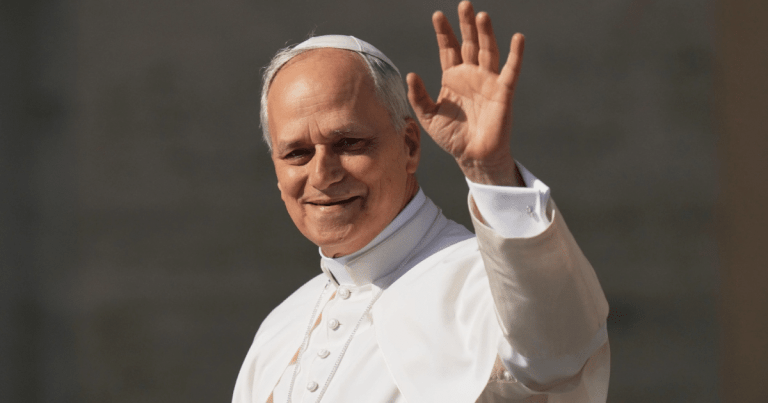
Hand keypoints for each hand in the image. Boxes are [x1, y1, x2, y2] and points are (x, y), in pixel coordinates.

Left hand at [407, 1, 524, 185]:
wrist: (472, 156)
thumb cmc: (451, 137)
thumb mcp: (428, 117)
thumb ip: (418, 96)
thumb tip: (411, 74)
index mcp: (453, 78)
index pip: (448, 49)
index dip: (444, 33)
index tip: (437, 15)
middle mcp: (471, 75)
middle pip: (469, 43)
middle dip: (466, 24)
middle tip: (464, 4)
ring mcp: (488, 81)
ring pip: (488, 51)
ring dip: (486, 34)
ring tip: (481, 15)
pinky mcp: (503, 92)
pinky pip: (511, 70)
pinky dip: (516, 54)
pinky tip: (517, 38)